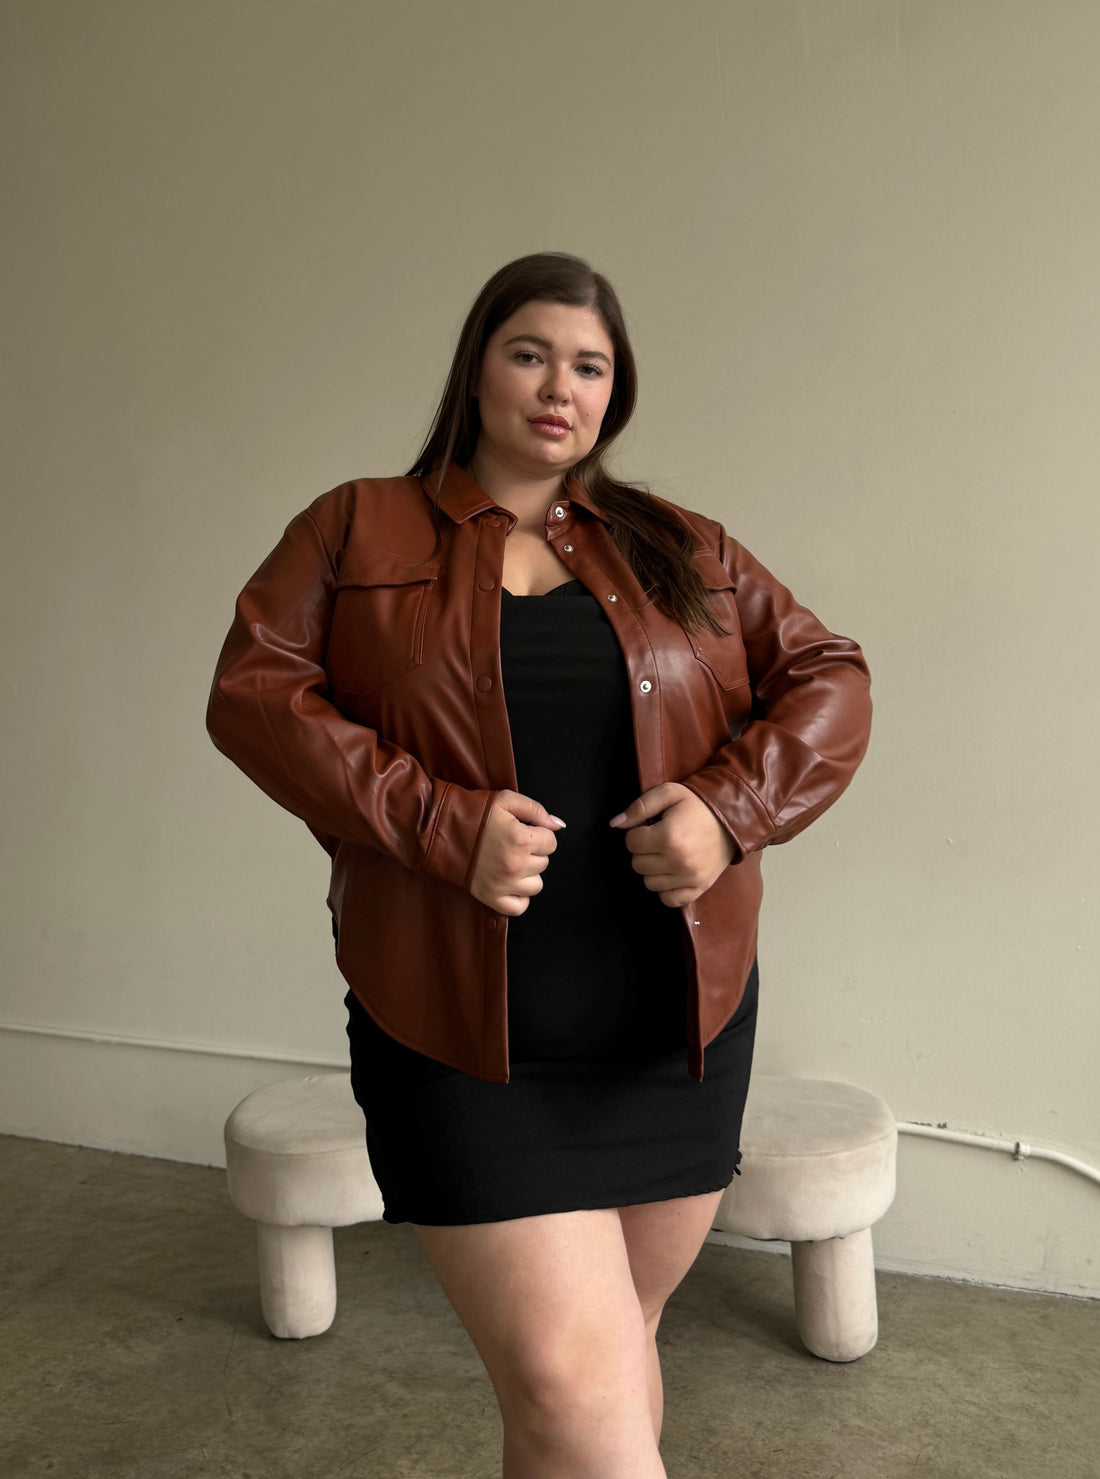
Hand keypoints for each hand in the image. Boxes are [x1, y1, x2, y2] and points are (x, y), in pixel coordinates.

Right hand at [468, 789, 565, 915]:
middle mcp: (515, 865)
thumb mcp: (506, 800)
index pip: (551, 842)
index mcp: (521, 839)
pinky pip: (520, 906)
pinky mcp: (491, 898)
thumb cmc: (473, 813)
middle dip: (533, 852)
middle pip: (544, 862)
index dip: (539, 833)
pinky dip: (519, 897)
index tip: (524, 830)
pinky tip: (510, 882)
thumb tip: (558, 825)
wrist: (440, 830)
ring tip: (510, 861)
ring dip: (528, 874)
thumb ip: (536, 810)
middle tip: (513, 843)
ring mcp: (504, 884)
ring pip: (536, 885)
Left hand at [608, 782, 736, 906]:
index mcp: (668, 836)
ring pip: (649, 883)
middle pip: (638, 864)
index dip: (637, 833)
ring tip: (667, 854)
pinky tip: (672, 873)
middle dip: (644, 850)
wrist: (733, 819)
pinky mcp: (698, 888)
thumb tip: (615, 824)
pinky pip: (668, 899)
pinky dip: (666, 889)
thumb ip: (640, 807)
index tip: (651, 828)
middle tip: (660, 840)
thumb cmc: (698, 805)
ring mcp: (689, 878)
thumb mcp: (669, 793)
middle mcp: (677, 861)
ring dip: (653, 869)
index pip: (631, 843)